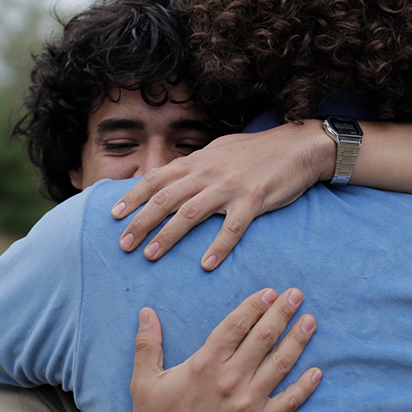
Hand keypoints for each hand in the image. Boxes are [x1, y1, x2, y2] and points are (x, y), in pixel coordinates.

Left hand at [112, 121, 333, 269]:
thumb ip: (194, 166)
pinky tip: (206, 264)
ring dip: (168, 236)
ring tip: (150, 256)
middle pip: (166, 198)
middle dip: (141, 221)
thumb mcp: (218, 151)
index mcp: (197, 161)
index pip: (156, 179)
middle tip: (123, 243)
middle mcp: (208, 172)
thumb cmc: (256, 152)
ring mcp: (230, 186)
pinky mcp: (254, 200)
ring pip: (190, 213)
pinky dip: (218, 247)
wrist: (297, 146)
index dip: (133, 196)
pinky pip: (233, 227)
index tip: (114, 215)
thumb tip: (167, 179)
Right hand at [128, 288, 321, 411]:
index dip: (255, 305)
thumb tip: (146, 312)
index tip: (270, 292)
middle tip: (297, 295)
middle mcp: (230, 379)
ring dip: (297, 340)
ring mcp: (247, 403)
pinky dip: (304, 387)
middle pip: (263, 338)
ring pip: (280, 364)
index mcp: (204, 364)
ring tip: (310, 321)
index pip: (236, 325)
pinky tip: (317, 372)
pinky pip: (287, 403)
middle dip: (282, 313)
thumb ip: (147, 344)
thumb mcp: (144, 381)